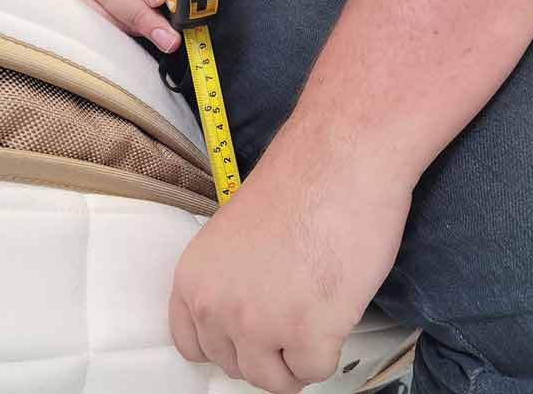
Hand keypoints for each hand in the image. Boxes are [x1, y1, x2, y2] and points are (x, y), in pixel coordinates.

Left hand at [169, 121, 412, 393]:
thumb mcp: (235, 236)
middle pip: (237, 366)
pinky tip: (335, 305)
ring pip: (274, 380)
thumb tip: (244, 313)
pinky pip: (315, 371)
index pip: (193, 345)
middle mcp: (216, 306)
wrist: (339, 160)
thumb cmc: (299, 183)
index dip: (227, 344)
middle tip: (295, 311)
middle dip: (268, 348)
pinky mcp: (307, 332)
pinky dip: (330, 347)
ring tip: (316, 311)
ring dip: (297, 356)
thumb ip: (229, 281)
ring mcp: (259, 323)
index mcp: (194, 278)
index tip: (250, 336)